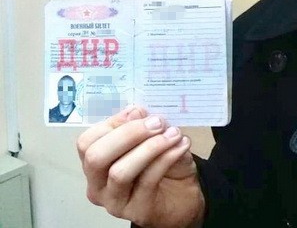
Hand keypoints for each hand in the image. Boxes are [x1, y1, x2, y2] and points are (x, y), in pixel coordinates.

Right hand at [77, 106, 204, 227]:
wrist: (183, 198)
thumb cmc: (163, 167)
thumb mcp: (152, 140)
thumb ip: (140, 125)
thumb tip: (134, 111)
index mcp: (96, 164)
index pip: (87, 142)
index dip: (113, 123)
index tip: (139, 112)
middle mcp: (97, 186)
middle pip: (96, 156)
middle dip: (128, 134)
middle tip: (157, 122)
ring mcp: (115, 202)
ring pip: (120, 172)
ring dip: (150, 147)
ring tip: (173, 134)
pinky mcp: (137, 211)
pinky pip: (148, 180)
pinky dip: (167, 158)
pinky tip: (181, 146)